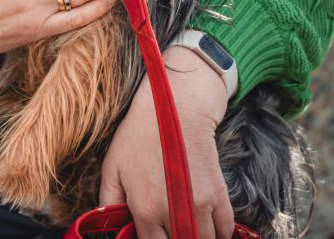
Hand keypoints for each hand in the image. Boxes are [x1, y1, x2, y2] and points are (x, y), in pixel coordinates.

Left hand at [98, 46, 233, 238]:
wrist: (176, 108)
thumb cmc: (139, 135)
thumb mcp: (112, 166)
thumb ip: (109, 202)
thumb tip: (109, 225)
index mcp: (144, 209)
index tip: (151, 234)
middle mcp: (174, 212)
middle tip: (169, 229)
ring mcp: (200, 205)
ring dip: (195, 238)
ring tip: (186, 229)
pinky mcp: (219, 195)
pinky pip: (224, 230)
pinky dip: (218, 234)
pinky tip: (206, 226)